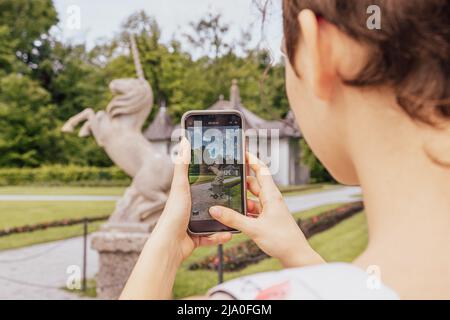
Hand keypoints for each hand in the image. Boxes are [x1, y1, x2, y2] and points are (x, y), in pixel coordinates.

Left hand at [150, 138, 231, 265]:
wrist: (169, 245)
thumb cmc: (172, 215)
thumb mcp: (180, 186)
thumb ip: (183, 165)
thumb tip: (185, 140)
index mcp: (185, 194)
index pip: (200, 182)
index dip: (212, 177)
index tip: (227, 172)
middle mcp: (189, 208)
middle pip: (209, 201)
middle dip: (223, 201)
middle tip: (237, 196)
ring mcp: (192, 223)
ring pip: (213, 219)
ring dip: (225, 219)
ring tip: (235, 216)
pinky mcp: (196, 238)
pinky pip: (212, 236)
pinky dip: (220, 236)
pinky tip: (228, 233)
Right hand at [209, 153, 323, 267]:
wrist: (296, 256)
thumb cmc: (282, 240)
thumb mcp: (254, 228)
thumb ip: (233, 219)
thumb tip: (215, 210)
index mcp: (271, 196)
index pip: (261, 171)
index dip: (251, 160)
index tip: (242, 152)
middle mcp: (271, 200)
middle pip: (254, 184)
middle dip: (240, 181)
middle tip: (225, 177)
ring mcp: (271, 209)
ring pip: (253, 198)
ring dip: (241, 199)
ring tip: (226, 199)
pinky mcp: (269, 219)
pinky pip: (254, 210)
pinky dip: (244, 211)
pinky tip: (235, 216)